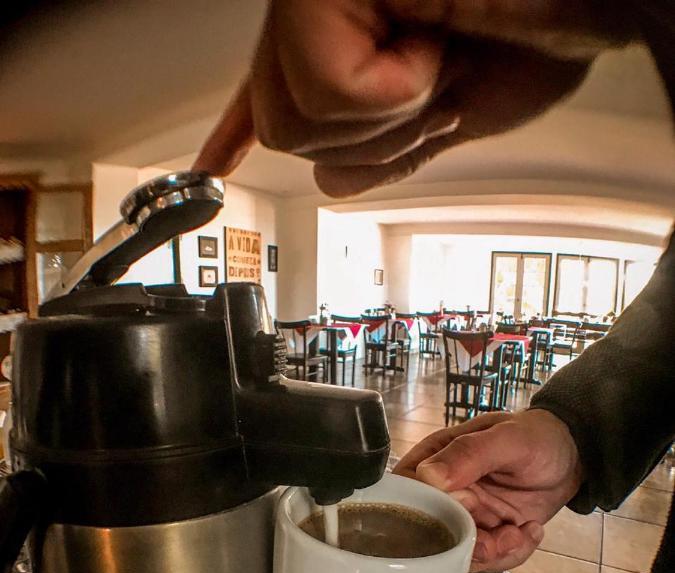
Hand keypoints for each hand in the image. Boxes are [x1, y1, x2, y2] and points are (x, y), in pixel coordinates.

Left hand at [194, 0, 629, 195]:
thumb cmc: (545, 26)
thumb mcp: (455, 112)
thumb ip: (386, 148)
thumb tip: (331, 180)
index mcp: (349, 28)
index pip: (270, 88)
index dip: (236, 129)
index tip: (215, 162)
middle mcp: (325, 4)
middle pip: (278, 127)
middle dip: (361, 138)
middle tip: (426, 82)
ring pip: (291, 118)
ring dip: (383, 115)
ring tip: (436, 55)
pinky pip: (322, 83)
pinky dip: (390, 91)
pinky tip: (432, 40)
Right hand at [393, 410, 583, 571]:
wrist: (572, 457)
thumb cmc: (536, 436)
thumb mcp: (507, 438)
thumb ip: (469, 453)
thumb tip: (428, 476)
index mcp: (432, 460)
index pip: (405, 494)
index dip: (427, 511)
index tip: (467, 508)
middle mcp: (440, 494)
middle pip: (431, 534)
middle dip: (468, 543)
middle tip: (504, 536)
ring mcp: (462, 518)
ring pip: (457, 554)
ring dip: (494, 553)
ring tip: (523, 532)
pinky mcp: (484, 537)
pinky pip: (485, 560)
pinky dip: (511, 554)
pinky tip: (530, 531)